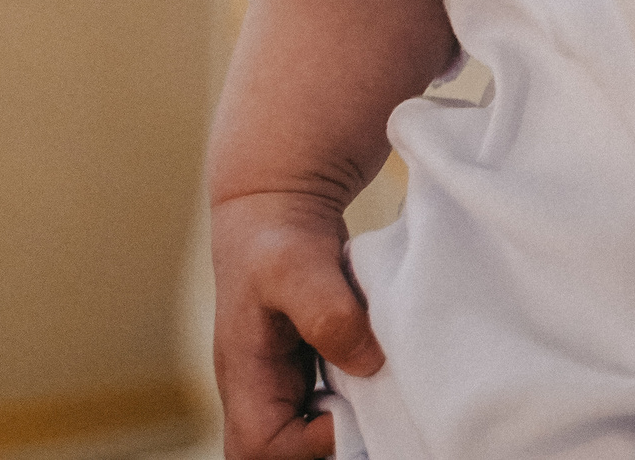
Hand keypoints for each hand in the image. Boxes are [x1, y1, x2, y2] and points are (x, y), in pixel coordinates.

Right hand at [212, 190, 383, 459]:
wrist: (279, 200)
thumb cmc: (277, 234)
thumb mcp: (298, 266)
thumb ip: (328, 314)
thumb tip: (367, 362)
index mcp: (247, 375)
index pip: (260, 446)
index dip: (307, 445)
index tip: (348, 409)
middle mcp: (262, 386)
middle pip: (280, 451)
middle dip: (324, 447)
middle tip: (372, 415)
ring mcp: (287, 376)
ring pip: (308, 428)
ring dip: (349, 422)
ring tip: (385, 396)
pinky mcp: (313, 360)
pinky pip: (332, 400)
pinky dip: (361, 397)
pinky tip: (388, 372)